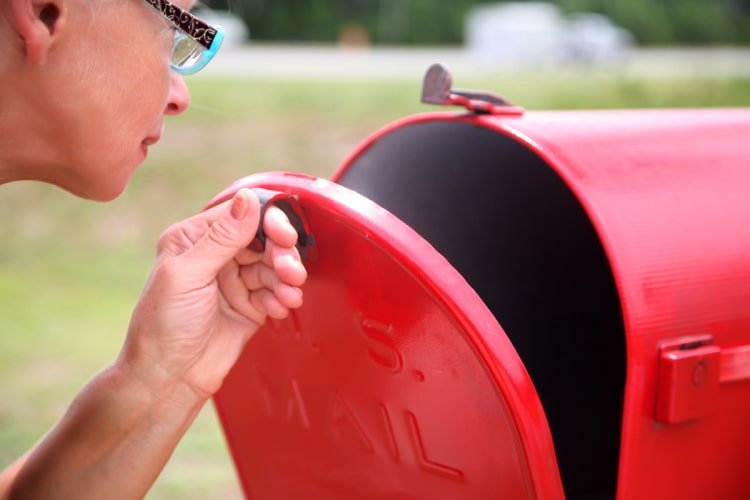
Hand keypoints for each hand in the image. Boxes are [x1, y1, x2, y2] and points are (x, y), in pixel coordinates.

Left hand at [119, 188, 306, 402]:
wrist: (168, 379)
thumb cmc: (162, 327)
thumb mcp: (188, 276)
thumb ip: (221, 237)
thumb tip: (249, 198)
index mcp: (195, 239)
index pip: (242, 215)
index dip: (269, 221)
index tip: (284, 235)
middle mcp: (217, 256)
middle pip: (265, 239)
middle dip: (282, 253)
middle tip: (289, 270)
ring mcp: (234, 280)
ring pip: (274, 265)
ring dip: (286, 277)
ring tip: (288, 294)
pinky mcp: (250, 305)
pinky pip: (276, 291)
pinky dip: (283, 297)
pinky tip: (280, 307)